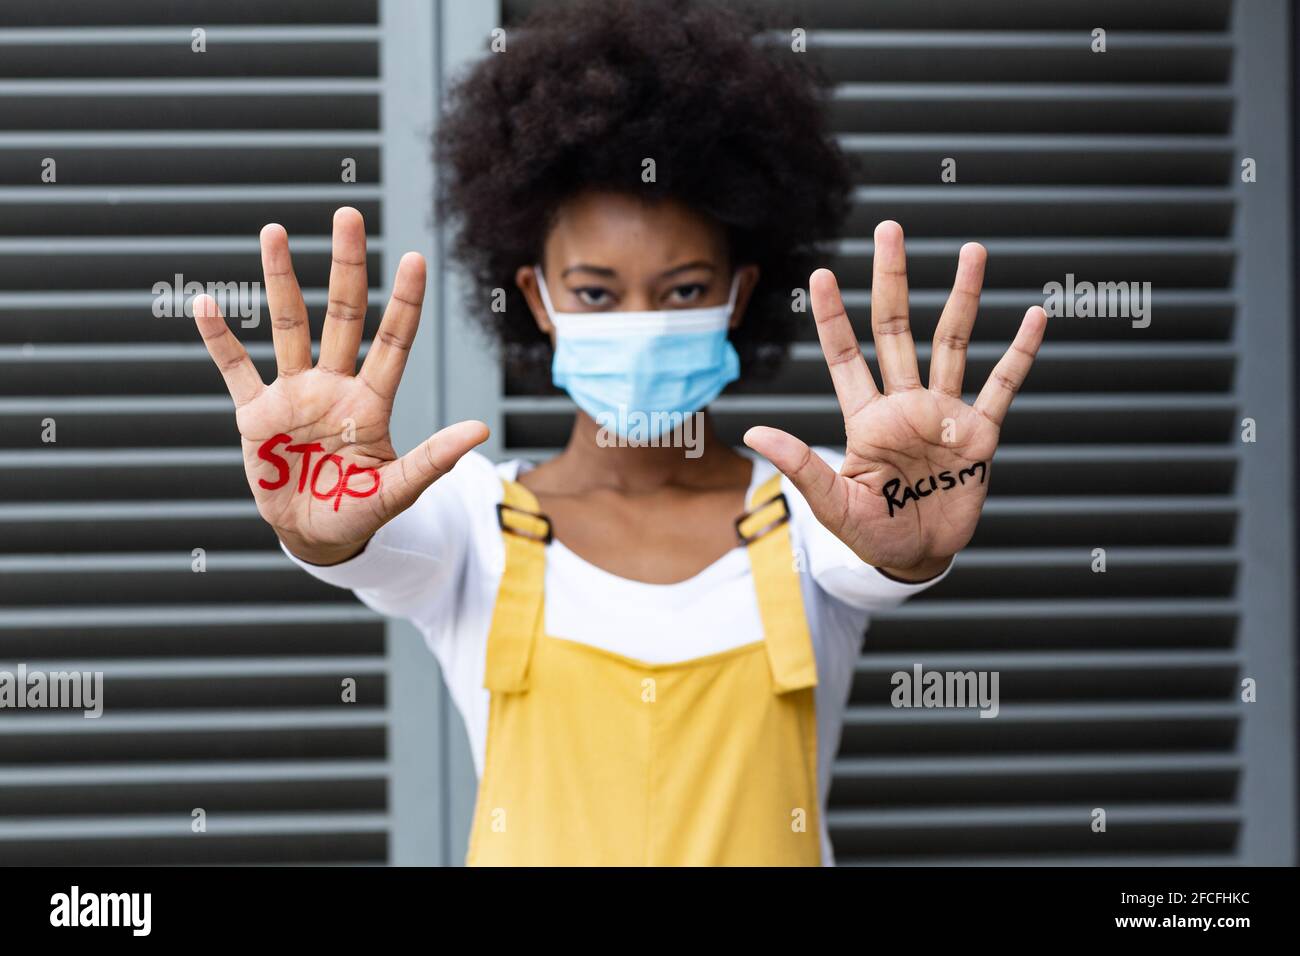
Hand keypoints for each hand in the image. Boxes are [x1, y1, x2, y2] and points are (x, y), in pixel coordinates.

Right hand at [194, 207, 488, 564]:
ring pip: (288, 327)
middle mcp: (333, 387)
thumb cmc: (359, 511)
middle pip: (342, 316)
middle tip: (348, 215)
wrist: (314, 536)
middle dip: (345, 267)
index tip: (416, 258)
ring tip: (274, 231)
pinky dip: (219, 339)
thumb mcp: (397, 490)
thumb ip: (433, 460)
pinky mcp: (255, 415)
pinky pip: (235, 369)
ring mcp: (293, 396)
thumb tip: (481, 430)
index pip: (393, 342)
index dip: (404, 302)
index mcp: (371, 403)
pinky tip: (205, 302)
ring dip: (280, 280)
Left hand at [744, 220, 1046, 579]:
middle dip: (892, 280)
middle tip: (890, 230)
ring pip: (952, 343)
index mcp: (865, 418)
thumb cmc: (871, 533)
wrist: (918, 558)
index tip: (818, 273)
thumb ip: (800, 466)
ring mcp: (943, 415)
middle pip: (896, 329)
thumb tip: (754, 433)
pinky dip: (1019, 353)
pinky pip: (1003, 386)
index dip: (831, 316)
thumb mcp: (832, 503)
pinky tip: (1034, 316)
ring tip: (972, 250)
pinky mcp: (980, 435)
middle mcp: (904, 405)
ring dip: (961, 297)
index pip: (844, 355)